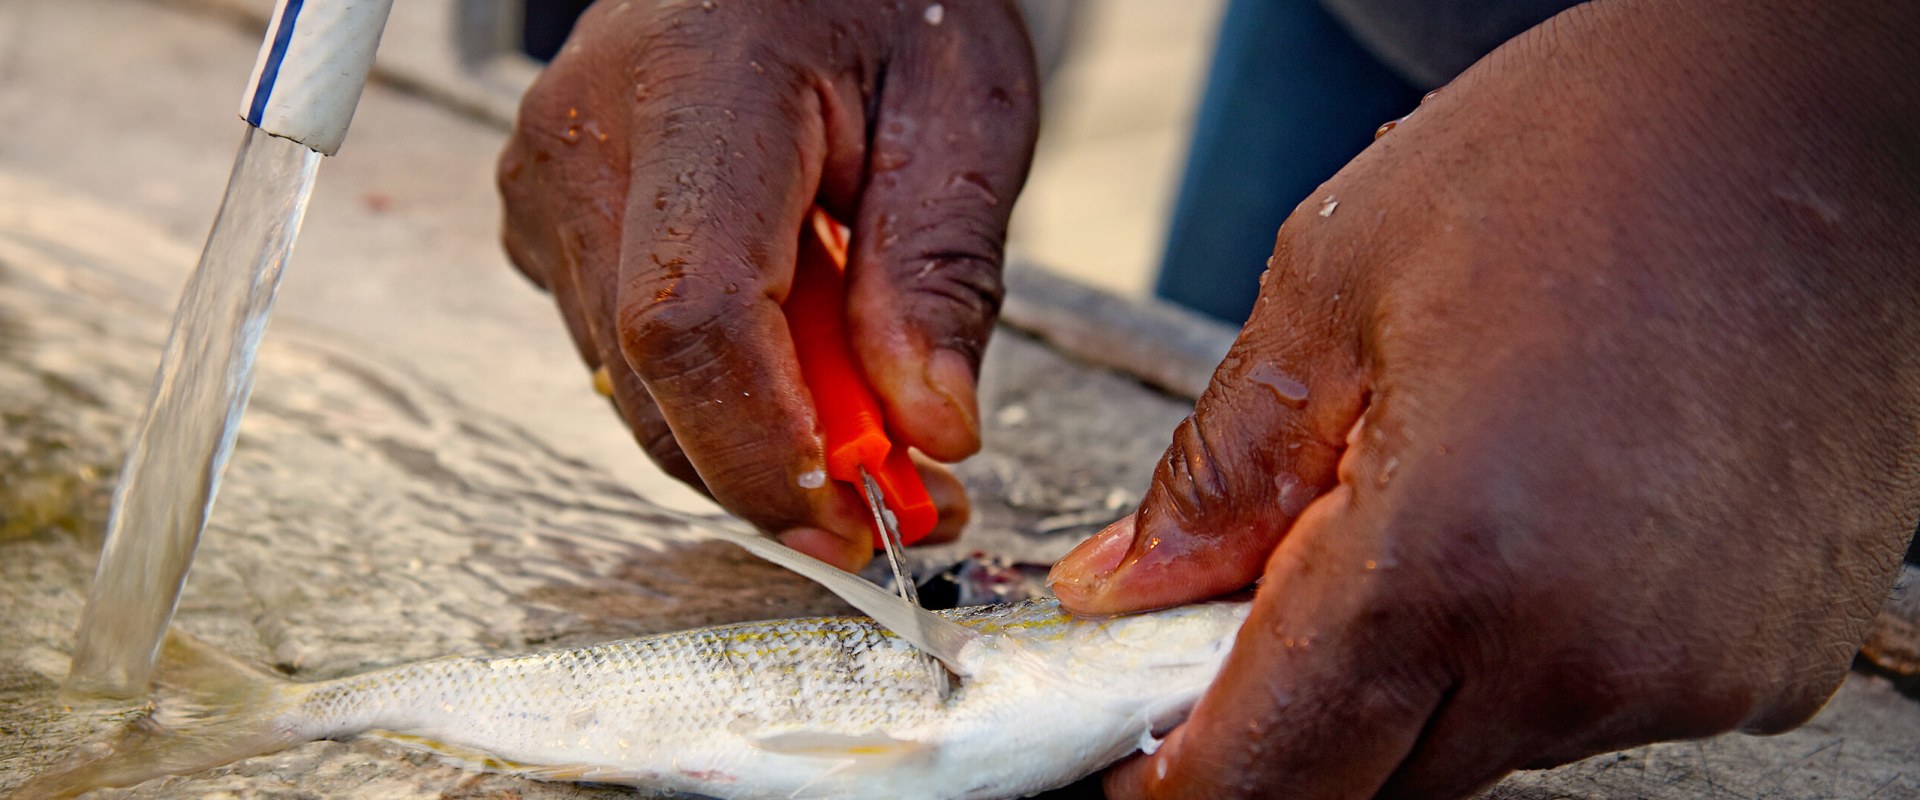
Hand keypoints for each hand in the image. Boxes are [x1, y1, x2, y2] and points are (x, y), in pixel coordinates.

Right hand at [498, 0, 1037, 568]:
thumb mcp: (962, 109)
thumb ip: (940, 274)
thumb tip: (926, 430)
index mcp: (692, 91)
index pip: (687, 319)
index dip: (764, 447)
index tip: (863, 513)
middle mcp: (583, 142)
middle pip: (654, 378)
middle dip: (783, 467)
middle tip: (912, 492)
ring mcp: (546, 188)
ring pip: (639, 388)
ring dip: (760, 434)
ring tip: (873, 402)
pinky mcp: (548, 225)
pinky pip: (628, 358)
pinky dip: (722, 390)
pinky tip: (801, 346)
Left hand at [1050, 1, 1919, 796]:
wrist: (1835, 117)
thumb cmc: (1600, 153)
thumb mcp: (1339, 279)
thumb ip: (1218, 473)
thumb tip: (1127, 587)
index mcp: (1455, 558)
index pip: (1271, 765)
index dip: (1182, 776)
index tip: (1141, 759)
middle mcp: (1585, 652)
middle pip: (1375, 777)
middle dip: (1297, 712)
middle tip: (1273, 585)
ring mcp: (1695, 669)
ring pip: (1486, 739)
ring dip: (1423, 666)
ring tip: (1441, 493)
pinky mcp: (1769, 660)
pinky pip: (1598, 698)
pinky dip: (1538, 640)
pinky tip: (1547, 511)